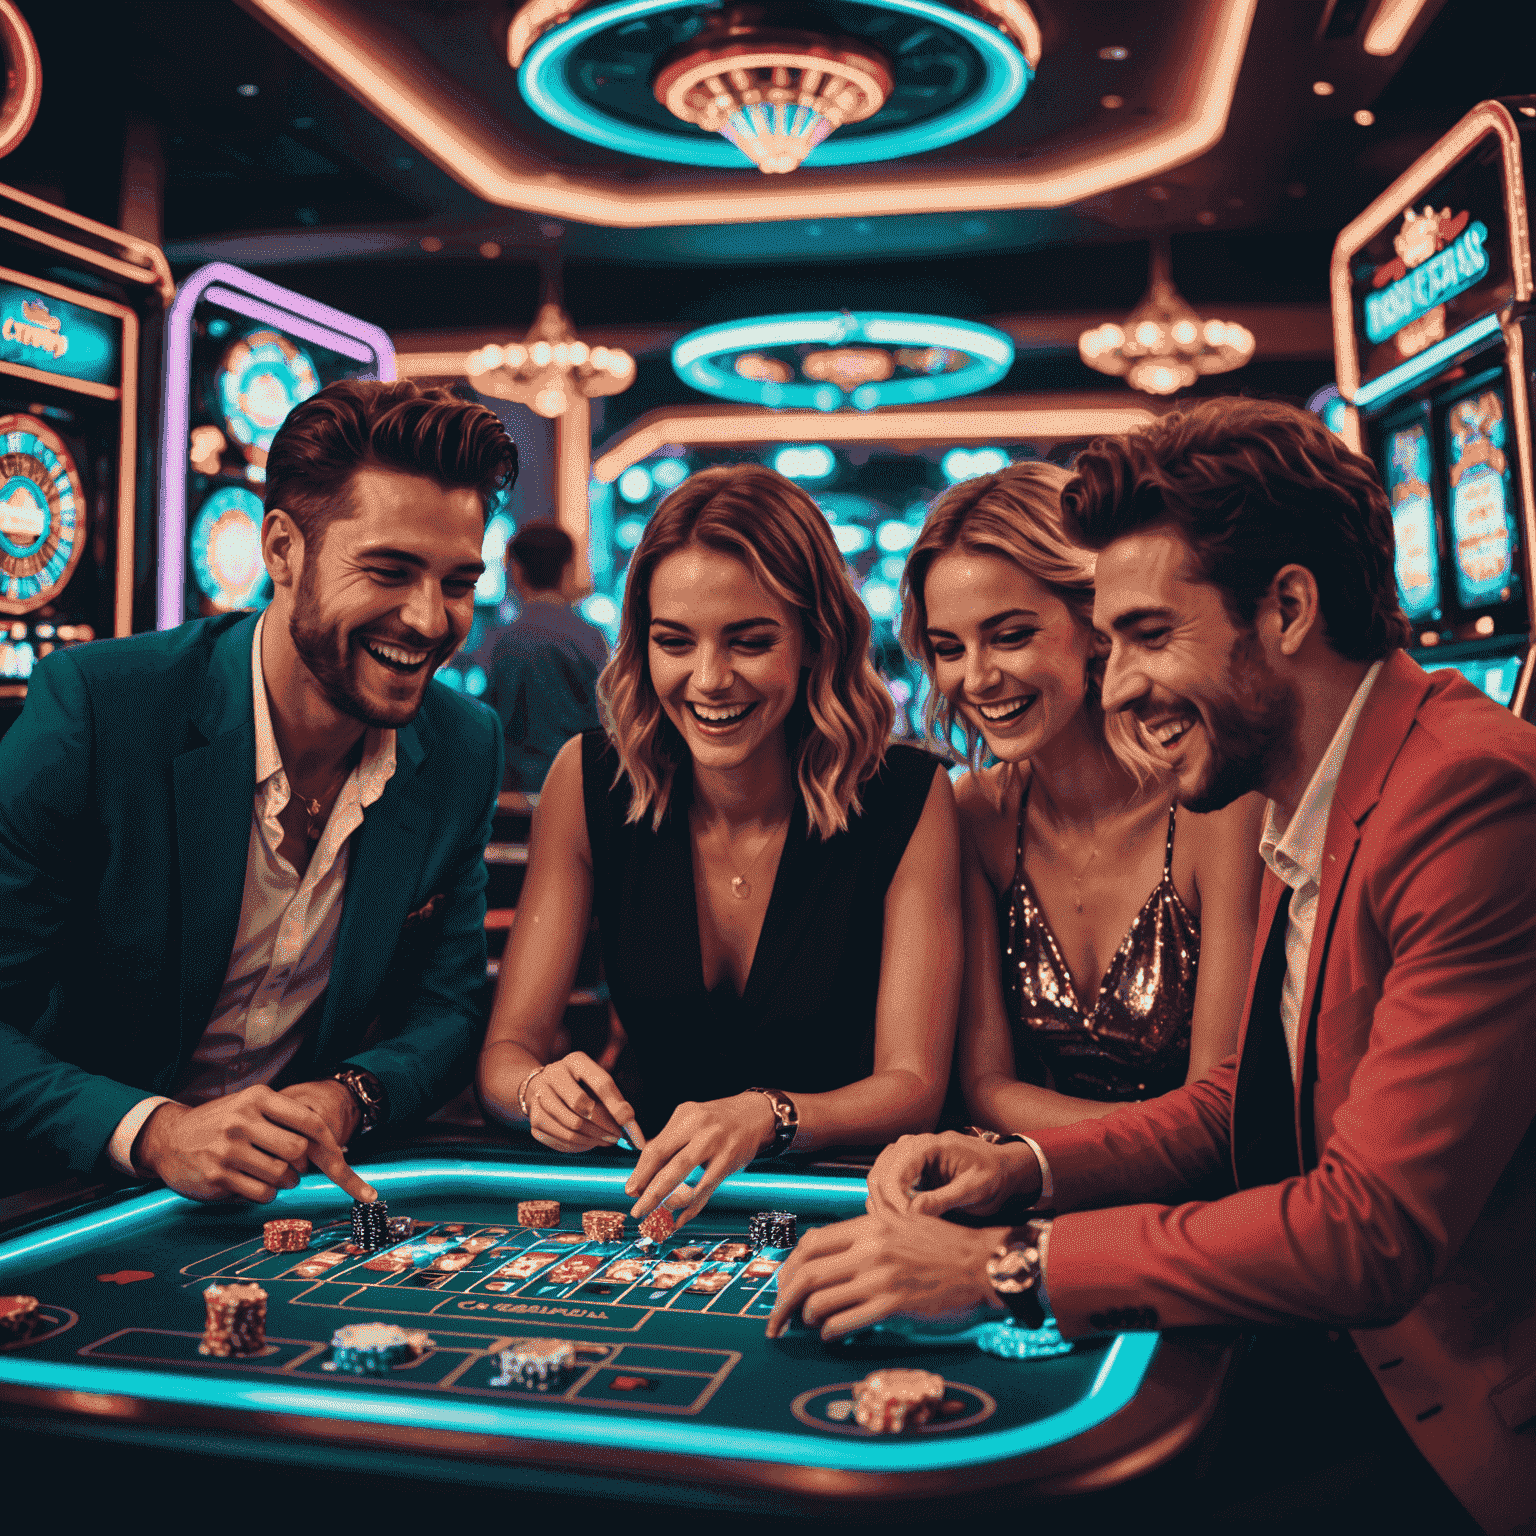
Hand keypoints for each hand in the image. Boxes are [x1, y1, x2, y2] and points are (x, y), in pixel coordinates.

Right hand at [134, 1084, 376, 1204]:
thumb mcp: (250, 1107)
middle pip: (299, 1152)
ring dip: (284, 1182)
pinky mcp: (217, 1176)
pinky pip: (263, 1193)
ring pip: (283, 1176)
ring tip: (269, 1173)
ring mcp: (228, 1149)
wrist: (169, 1139)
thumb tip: (333, 1146)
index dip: (331, 1145)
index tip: (345, 1162)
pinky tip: (251, 1183)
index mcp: (258, 1098)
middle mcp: (243, 1120)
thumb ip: (286, 1120)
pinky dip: (266, 1194)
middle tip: (292, 1167)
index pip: (309, 1121)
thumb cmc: (222, 1123)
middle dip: (302, 1166)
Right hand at [525, 1051, 644, 1153]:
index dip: (617, 1106)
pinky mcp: (533, 1118)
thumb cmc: (578, 1085)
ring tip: (606, 1141)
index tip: (630, 1124)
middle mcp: (554, 1074)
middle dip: (603, 1126)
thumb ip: (613, 1101)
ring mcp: (539, 1096)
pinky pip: (559, 1139)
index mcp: (575, 1061)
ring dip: (593, 1139)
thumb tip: (630, 1127)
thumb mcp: (595, 1083)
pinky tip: (589, 1143)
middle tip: (617, 1137)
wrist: (540, 1086)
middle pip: (581, 1105)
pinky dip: (578, 1146)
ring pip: (570, 1126)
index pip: (600, 1083)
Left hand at [624, 1093, 775, 1226]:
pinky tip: (679, 1220)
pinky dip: (691, 1209)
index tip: (630, 1190)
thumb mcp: (689, 1120)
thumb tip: (642, 1175)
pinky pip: (706, 1190)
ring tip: (657, 1215)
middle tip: (637, 1211)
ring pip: (688, 1180)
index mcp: (685, 1117)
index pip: (657, 1149)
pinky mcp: (729, 1162)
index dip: (641, 1173)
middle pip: (670, 1167)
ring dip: (670, 1202)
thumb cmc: (713, 1120)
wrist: (754, 1114)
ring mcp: (717, 1147)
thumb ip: (667, 1143)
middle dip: (650, 1192)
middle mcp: (701, 1130)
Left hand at [766, 1212, 1006, 1340]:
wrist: (985, 1267)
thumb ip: (867, 1239)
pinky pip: (843, 1323)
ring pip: (820, 1301)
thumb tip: (830, 1262)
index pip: (811, 1244)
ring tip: (810, 1326)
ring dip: (807, 1319)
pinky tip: (832, 1335)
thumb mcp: (903, 1227)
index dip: (789, 1267)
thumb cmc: (946, 1249)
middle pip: (806, 1274)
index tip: (782, 1285)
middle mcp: (870, 1249)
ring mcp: (880, 1278)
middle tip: (776, 1319)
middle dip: (783, 1300)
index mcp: (870, 1226)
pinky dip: (830, 1333)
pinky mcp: (892, 1307)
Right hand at [864, 1131, 1038, 1218]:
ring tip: (898, 1224)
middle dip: (885, 1202)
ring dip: (883, 1202)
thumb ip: (944, 1199)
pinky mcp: (911, 1168)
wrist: (1003, 1169)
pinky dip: (888, 1201)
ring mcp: (910, 1155)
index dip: (895, 1200)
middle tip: (898, 1228)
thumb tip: (913, 1212)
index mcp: (930, 1145)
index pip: (896, 1171)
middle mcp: (914, 1145)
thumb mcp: (974, 1188)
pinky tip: (900, 1218)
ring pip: (879, 1177)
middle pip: (881, 1173)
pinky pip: (888, 1182)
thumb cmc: (992, 1174)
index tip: (905, 1222)